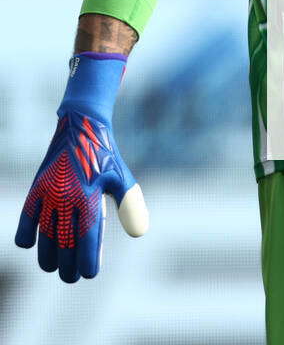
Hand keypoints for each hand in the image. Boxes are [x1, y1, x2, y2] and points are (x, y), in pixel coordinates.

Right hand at [15, 108, 148, 281]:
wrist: (83, 125)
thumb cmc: (106, 155)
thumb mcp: (122, 178)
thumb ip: (130, 205)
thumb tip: (139, 234)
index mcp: (90, 197)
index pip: (87, 242)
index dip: (87, 264)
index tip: (89, 274)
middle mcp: (68, 197)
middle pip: (64, 245)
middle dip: (67, 267)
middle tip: (71, 276)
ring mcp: (50, 193)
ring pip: (44, 236)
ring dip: (47, 257)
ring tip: (52, 267)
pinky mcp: (37, 187)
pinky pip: (26, 218)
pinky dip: (26, 234)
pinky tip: (32, 244)